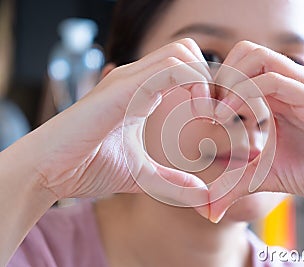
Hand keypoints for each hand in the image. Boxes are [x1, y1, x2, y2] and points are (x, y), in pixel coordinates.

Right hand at [27, 38, 210, 209]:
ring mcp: (128, 80)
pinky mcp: (122, 89)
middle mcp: (135, 79)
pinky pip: (169, 68)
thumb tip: (202, 193)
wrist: (50, 171)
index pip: (183, 67)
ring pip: (180, 51)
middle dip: (208, 76)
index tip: (212, 116)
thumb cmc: (87, 167)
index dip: (205, 86)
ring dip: (202, 78)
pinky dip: (192, 83)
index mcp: (141, 92)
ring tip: (204, 112)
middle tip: (212, 110)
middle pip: (186, 49)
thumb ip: (171, 181)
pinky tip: (195, 112)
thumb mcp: (141, 175)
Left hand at [208, 41, 303, 221]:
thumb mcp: (262, 176)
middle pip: (244, 51)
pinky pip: (276, 81)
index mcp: (274, 93)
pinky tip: (243, 125)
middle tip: (211, 112)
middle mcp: (288, 83)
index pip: (236, 64)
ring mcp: (303, 87)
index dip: (214, 85)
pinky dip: (250, 96)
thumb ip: (233, 183)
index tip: (203, 115)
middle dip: (220, 78)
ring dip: (233, 83)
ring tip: (223, 117)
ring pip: (258, 57)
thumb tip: (208, 210)